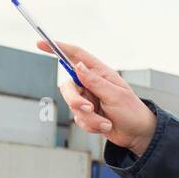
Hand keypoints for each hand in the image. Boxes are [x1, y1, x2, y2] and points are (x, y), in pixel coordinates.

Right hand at [36, 40, 155, 152]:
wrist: (137, 134)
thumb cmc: (132, 111)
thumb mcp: (115, 95)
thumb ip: (95, 81)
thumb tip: (77, 66)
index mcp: (100, 73)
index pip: (76, 55)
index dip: (58, 48)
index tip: (41, 43)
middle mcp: (91, 84)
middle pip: (68, 86)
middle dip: (75, 100)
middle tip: (89, 108)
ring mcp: (87, 99)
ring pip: (73, 106)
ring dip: (89, 118)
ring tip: (106, 122)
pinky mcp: (86, 114)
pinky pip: (79, 119)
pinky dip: (91, 125)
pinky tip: (105, 126)